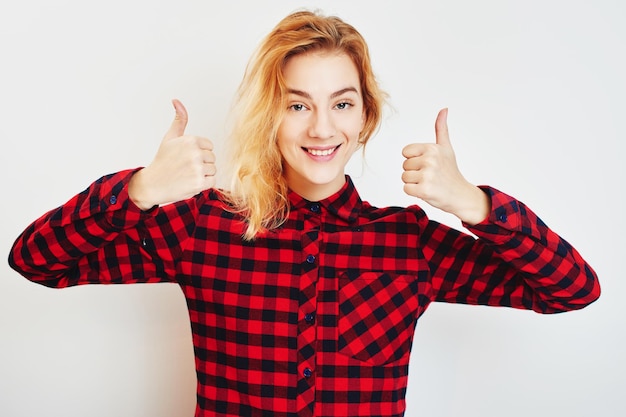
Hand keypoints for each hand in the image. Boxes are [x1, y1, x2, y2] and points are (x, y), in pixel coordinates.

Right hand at [129, 99, 215, 209]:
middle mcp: (195, 153)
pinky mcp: (199, 183)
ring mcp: (197, 168)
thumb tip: (176, 100)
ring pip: (213, 170)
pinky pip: (212, 181)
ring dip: (203, 174)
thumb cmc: (162, 161)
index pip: (209, 146)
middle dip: (202, 163)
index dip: (199, 152)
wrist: (152, 184)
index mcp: (191, 140)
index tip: (186, 157)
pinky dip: (203, 184)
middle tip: (185, 167)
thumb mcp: (170, 137)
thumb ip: (179, 120)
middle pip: (212, 158)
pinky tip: (190, 182)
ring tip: (187, 175)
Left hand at [401, 108, 489, 224]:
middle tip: (430, 176)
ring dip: (414, 182)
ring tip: (429, 183)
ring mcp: (427, 175)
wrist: (461, 195)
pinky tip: (427, 191)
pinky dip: (414, 192)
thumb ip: (441, 128)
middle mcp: (430, 160)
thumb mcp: (446, 147)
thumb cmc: (451, 171)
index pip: (405, 152)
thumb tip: (444, 109)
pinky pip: (406, 189)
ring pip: (404, 177)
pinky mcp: (424, 190)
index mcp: (432, 148)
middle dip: (414, 172)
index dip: (414, 159)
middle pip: (404, 165)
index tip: (427, 164)